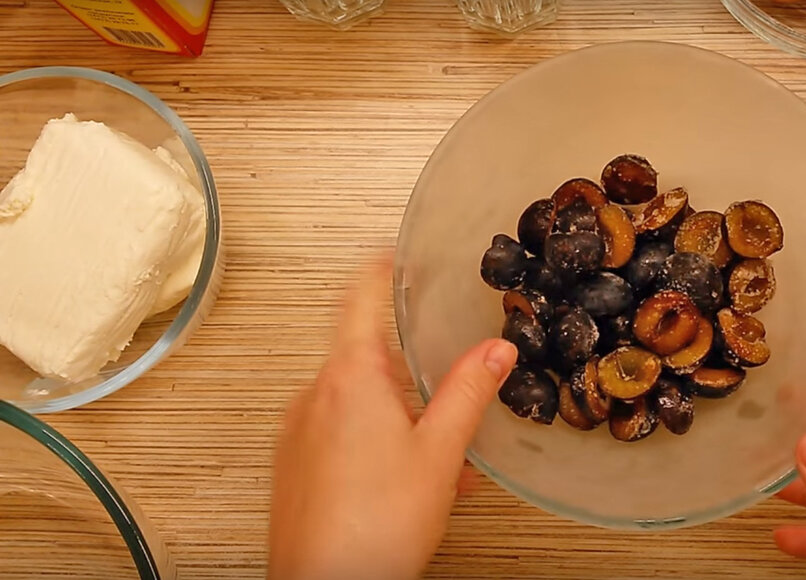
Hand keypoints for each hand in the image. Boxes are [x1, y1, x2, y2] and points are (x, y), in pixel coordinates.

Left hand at [267, 259, 517, 579]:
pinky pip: (337, 436)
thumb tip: (494, 351)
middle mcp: (314, 396)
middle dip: (407, 374)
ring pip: (354, 403)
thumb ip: (468, 392)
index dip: (377, 268)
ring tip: (435, 457)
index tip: (389, 252)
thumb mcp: (440, 451)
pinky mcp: (293, 466)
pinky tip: (405, 482)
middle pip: (363, 357)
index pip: (359, 297)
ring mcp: (298, 432)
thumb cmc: (373, 527)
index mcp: (350, 377)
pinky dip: (373, 444)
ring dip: (396, 417)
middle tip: (442, 394)